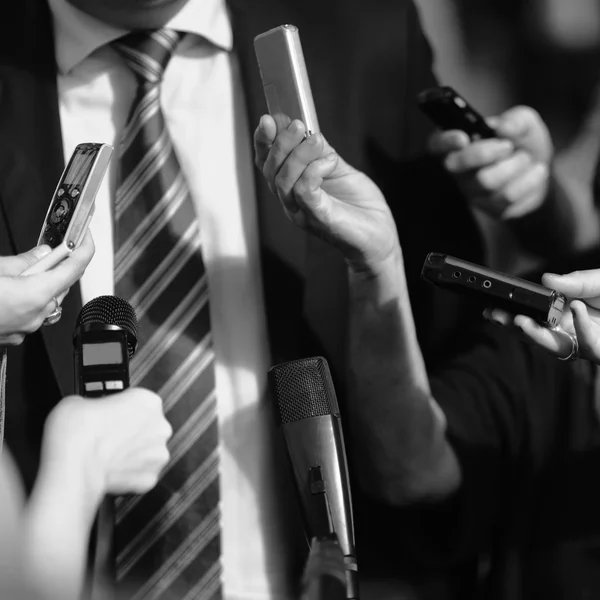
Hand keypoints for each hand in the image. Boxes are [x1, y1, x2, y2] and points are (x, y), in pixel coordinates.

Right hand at [0, 230, 94, 345]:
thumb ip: (24, 261)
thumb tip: (43, 253)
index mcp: (36, 294)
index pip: (75, 267)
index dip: (84, 247)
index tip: (84, 233)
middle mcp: (37, 315)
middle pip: (63, 284)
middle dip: (60, 263)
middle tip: (53, 245)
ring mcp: (26, 328)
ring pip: (48, 299)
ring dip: (43, 281)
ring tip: (23, 268)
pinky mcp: (14, 335)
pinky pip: (32, 312)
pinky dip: (29, 297)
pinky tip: (12, 288)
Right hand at [41, 388, 171, 502]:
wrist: (72, 466)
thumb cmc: (77, 432)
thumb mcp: (79, 400)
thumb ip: (96, 404)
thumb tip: (91, 411)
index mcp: (149, 401)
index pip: (140, 403)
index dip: (123, 411)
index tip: (111, 418)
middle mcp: (160, 426)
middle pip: (148, 428)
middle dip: (130, 434)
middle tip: (107, 440)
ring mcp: (158, 454)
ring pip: (147, 454)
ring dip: (131, 456)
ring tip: (107, 458)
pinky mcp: (151, 478)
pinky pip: (141, 476)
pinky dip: (128, 476)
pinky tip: (110, 472)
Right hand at [254, 114, 399, 272]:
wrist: (379, 237)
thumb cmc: (359, 206)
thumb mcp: (339, 170)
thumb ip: (321, 153)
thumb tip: (307, 129)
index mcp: (291, 188)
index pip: (267, 164)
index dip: (264, 141)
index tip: (270, 118)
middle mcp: (291, 202)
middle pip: (270, 170)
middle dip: (280, 143)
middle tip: (298, 124)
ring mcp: (302, 212)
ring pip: (283, 180)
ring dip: (298, 154)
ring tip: (316, 139)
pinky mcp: (318, 218)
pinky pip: (303, 191)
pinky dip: (313, 170)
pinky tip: (329, 161)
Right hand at [429, 106, 552, 218]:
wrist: (541, 169)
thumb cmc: (522, 142)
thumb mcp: (524, 122)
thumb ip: (516, 120)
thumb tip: (502, 128)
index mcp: (459, 144)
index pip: (436, 144)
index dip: (444, 142)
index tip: (463, 138)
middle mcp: (459, 170)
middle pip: (455, 165)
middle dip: (484, 153)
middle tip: (508, 146)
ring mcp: (473, 192)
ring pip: (485, 181)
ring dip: (515, 165)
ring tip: (525, 158)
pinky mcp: (491, 209)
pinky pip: (507, 196)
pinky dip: (530, 179)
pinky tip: (536, 172)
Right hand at [484, 270, 599, 362]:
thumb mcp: (598, 282)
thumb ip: (576, 281)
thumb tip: (546, 279)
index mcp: (564, 314)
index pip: (533, 317)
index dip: (511, 314)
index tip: (493, 307)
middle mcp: (570, 331)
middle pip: (536, 335)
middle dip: (513, 327)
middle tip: (496, 316)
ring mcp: (584, 344)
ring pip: (554, 347)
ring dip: (535, 335)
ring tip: (520, 320)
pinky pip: (586, 343)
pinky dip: (579, 325)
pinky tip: (576, 308)